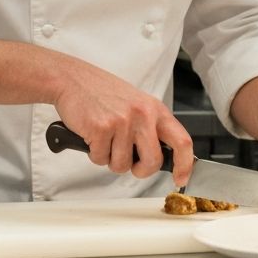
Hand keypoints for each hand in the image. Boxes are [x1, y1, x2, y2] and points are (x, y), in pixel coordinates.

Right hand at [53, 59, 194, 185]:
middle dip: (139, 170)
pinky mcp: (101, 129)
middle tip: (129, 163)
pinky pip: (100, 159)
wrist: (72, 79)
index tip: (181, 178)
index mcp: (155, 109)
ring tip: (105, 138)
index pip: (182, 141)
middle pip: (152, 162)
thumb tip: (160, 157)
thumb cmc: (102, 92)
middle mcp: (142, 114)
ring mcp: (122, 121)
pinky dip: (94, 153)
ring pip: (122, 165)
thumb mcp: (136, 103)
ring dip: (110, 159)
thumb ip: (150, 126)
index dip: (185, 165)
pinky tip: (92, 135)